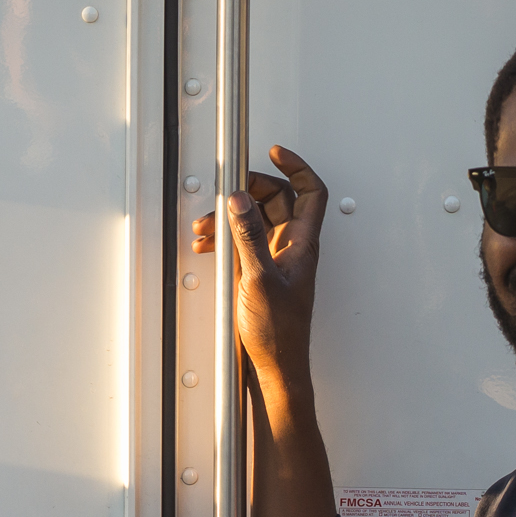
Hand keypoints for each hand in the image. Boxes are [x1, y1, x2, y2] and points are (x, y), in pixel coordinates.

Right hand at [189, 145, 326, 387]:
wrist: (276, 365)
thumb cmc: (280, 332)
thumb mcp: (258, 278)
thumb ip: (248, 235)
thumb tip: (239, 200)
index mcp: (302, 242)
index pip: (310, 191)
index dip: (296, 166)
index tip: (275, 151)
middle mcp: (292, 246)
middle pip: (276, 199)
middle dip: (246, 191)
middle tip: (224, 194)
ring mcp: (276, 257)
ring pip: (254, 219)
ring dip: (229, 217)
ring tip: (205, 227)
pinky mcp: (259, 271)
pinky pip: (243, 241)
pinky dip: (225, 237)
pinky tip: (208, 246)